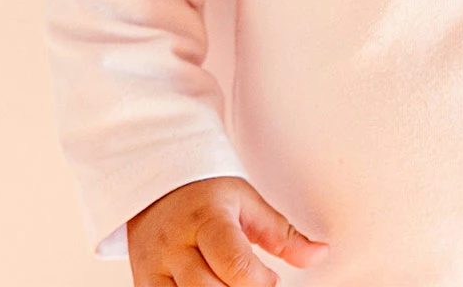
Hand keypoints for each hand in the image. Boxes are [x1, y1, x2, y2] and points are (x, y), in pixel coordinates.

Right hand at [125, 175, 327, 286]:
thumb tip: (319, 254)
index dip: (260, 282)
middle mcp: (175, 245)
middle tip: (251, 283)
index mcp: (206, 220)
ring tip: (229, 284)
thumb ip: (283, 235)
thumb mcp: (248, 203)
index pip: (235, 265)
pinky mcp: (143, 282)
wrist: (156, 186)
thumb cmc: (206, 195)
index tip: (269, 279)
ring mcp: (154, 266)